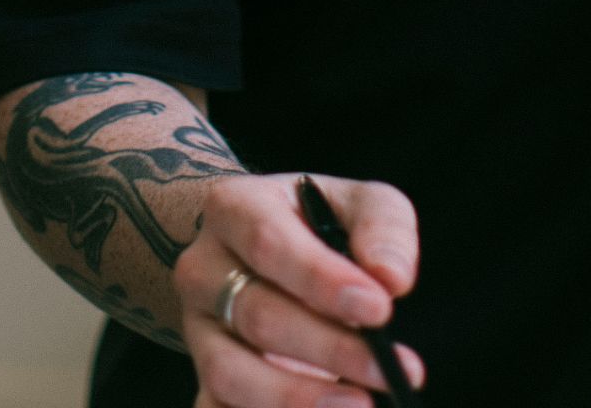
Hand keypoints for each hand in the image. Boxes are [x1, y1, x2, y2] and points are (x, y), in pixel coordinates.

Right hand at [171, 173, 423, 406]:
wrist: (262, 252)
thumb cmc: (318, 224)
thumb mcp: (357, 202)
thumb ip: (382, 228)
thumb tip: (392, 278)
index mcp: (234, 208)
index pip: (268, 242)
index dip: (320, 279)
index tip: (379, 308)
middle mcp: (203, 269)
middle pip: (257, 316)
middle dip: (329, 349)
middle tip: (389, 372)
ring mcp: (198, 331)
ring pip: (230, 374)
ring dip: (297, 399)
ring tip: (360, 405)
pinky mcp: (205, 381)